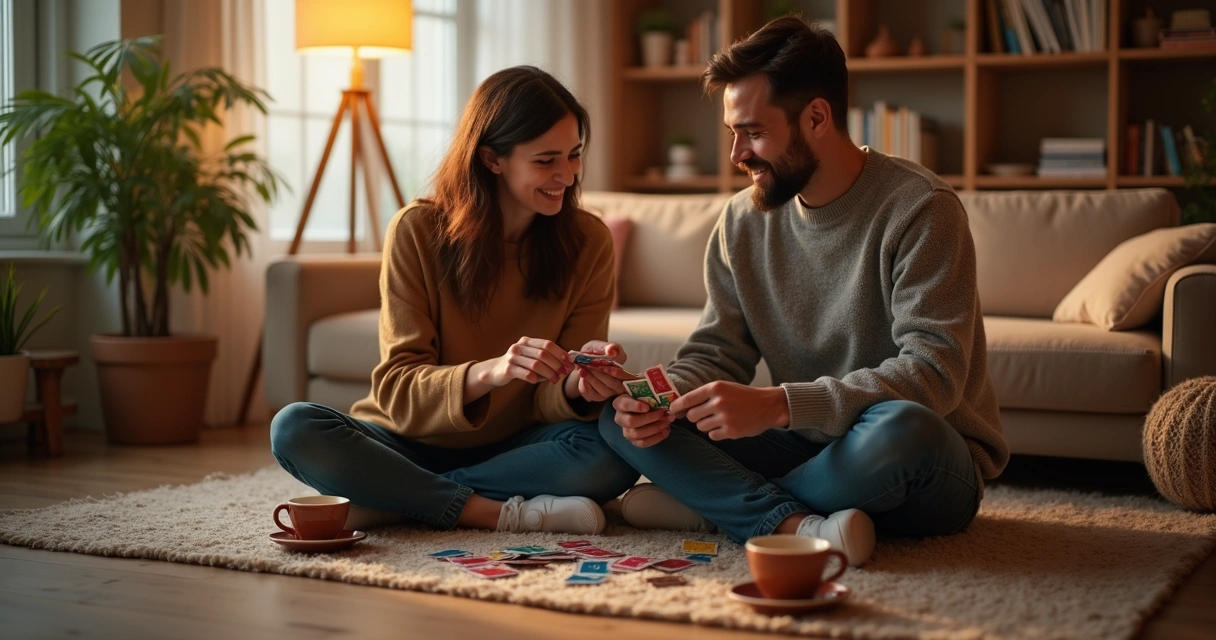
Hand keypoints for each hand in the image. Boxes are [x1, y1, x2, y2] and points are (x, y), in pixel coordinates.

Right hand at [488, 337, 572, 386]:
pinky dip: (535, 378)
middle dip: (556, 364)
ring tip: (555, 379)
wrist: (496, 371)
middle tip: (564, 373)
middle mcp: (519, 347)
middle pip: (543, 354)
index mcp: (527, 341)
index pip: (547, 344)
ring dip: (549, 373)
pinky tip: (537, 381)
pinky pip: (525, 374)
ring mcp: (512, 357)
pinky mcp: (508, 369)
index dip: (560, 352)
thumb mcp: (531, 357)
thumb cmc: (519, 365)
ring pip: (536, 364)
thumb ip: (546, 358)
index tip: (569, 362)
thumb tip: (567, 364)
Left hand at [566, 340, 633, 401]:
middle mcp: (621, 382)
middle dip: (600, 375)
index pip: (626, 375)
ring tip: (582, 371)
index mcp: (624, 368)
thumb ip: (606, 347)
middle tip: (587, 366)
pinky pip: (595, 396)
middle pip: (615, 385)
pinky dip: (587, 388)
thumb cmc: (594, 353)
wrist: (582, 362)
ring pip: (604, 392)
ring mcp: (611, 391)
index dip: (616, 372)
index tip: (603, 366)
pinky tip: (582, 380)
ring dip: (591, 381)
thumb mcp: (598, 346)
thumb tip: (612, 350)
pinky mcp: (600, 397)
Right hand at [611, 394, 674, 447]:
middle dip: (650, 418)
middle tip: (663, 413)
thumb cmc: (646, 397)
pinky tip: (666, 430)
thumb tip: (658, 387)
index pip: (624, 404)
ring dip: (654, 428)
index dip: (635, 406)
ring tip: (667, 422)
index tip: (647, 406)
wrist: (649, 408)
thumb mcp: (645, 389)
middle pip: (631, 421)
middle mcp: (620, 418)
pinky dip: (656, 438)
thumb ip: (647, 388)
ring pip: (636, 434)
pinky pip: (643, 443)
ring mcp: (626, 431)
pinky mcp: (634, 441)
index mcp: (620, 402)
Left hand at [667, 381, 788, 440]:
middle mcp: (718, 402)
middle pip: (691, 416)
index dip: (677, 407)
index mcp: (715, 388)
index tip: (672, 411)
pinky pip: (712, 436)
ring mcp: (725, 417)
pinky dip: (717, 433)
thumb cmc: (742, 396)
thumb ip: (704, 395)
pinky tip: (727, 426)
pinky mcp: (731, 431)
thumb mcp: (724, 388)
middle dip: (696, 417)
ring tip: (720, 419)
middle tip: (707, 414)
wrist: (767, 406)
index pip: (687, 399)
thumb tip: (680, 407)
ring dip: (707, 425)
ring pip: (701, 427)